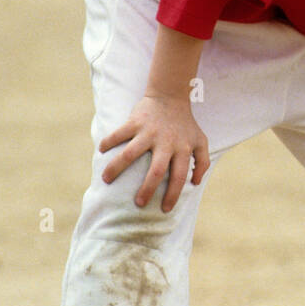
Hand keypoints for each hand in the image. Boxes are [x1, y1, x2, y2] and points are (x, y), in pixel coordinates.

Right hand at [99, 94, 209, 212]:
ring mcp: (149, 132)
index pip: (179, 176)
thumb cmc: (185, 124)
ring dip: (116, 168)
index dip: (173, 194)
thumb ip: (203, 161)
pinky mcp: (135, 122)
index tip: (164, 209)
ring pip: (130, 154)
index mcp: (182, 149)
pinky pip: (119, 133)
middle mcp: (166, 142)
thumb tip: (196, 182)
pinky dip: (109, 142)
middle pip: (156, 171)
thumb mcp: (201, 141)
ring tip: (106, 180)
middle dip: (147, 189)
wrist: (171, 96)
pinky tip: (101, 151)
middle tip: (139, 203)